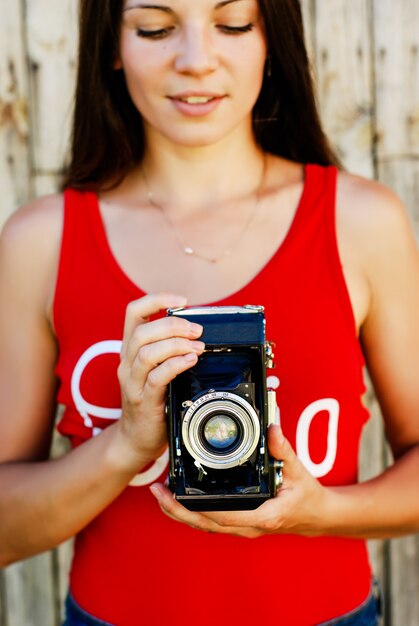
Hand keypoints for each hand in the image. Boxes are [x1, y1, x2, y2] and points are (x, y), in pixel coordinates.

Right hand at [115, 293, 204, 467]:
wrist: (137, 439)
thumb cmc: (153, 399)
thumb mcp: (156, 368)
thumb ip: (169, 349)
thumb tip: (199, 330)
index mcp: (130, 349)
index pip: (134, 312)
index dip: (156, 300)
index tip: (182, 301)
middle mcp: (127, 363)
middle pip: (142, 332)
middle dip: (173, 325)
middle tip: (198, 330)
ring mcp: (132, 383)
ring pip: (146, 353)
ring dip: (176, 345)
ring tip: (198, 347)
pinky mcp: (143, 401)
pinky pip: (156, 378)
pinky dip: (175, 365)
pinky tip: (191, 361)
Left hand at [149, 425, 328, 537]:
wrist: (317, 516)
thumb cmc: (308, 496)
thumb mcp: (299, 471)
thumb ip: (283, 450)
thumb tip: (271, 429)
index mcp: (263, 516)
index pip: (225, 515)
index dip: (200, 507)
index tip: (181, 495)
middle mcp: (249, 526)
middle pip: (206, 524)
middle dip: (179, 510)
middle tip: (157, 492)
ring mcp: (243, 527)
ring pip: (205, 525)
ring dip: (181, 512)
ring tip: (160, 495)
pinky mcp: (240, 522)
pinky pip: (212, 521)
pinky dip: (193, 512)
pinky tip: (180, 501)